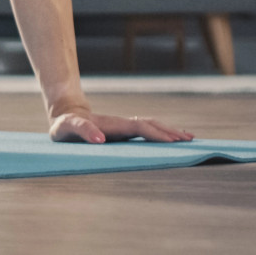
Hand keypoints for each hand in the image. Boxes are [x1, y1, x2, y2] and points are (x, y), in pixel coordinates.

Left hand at [49, 110, 193, 143]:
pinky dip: (161, 133)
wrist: (65, 114)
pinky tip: (170, 138)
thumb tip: (101, 139)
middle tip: (190, 140)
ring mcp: (124, 126)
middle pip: (151, 124)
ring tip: (188, 138)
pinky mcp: (123, 131)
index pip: (140, 127)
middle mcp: (122, 123)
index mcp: (113, 124)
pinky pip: (147, 131)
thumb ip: (83, 131)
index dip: (156, 134)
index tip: (174, 142)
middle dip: (170, 132)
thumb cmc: (65, 125)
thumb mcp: (67, 127)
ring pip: (152, 126)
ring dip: (169, 131)